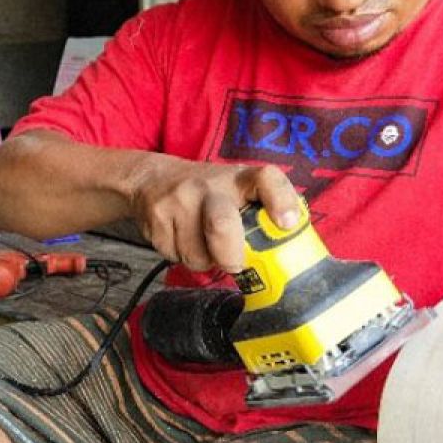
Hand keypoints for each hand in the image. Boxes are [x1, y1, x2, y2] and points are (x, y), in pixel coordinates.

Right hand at [131, 158, 298, 272]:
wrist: (152, 179)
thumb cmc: (208, 192)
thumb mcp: (237, 190)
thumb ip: (261, 213)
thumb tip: (290, 253)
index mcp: (239, 178)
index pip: (267, 179)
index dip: (281, 201)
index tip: (287, 224)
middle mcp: (209, 185)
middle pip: (221, 225)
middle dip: (230, 256)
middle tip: (234, 263)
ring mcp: (178, 201)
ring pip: (197, 254)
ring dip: (204, 260)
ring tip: (203, 243)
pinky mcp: (156, 220)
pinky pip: (176, 256)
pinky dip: (183, 257)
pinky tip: (182, 240)